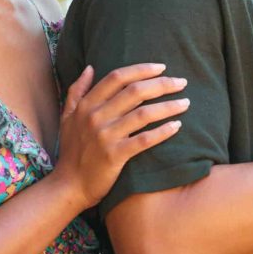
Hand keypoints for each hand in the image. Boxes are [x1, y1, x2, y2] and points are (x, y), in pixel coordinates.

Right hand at [50, 63, 188, 206]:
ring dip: (168, 107)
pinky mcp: (115, 156)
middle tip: (182, 83)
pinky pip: (144, 140)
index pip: (117, 77)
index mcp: (86, 105)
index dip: (142, 70)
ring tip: (186, 103)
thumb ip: (76, 91)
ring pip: (144, 114)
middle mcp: (95, 117)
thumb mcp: (67, 117)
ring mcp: (105, 136)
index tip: (162, 68)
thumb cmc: (72, 151)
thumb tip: (90, 67)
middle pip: (135, 92)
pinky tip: (177, 126)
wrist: (69, 186)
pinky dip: (163, 132)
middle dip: (162, 84)